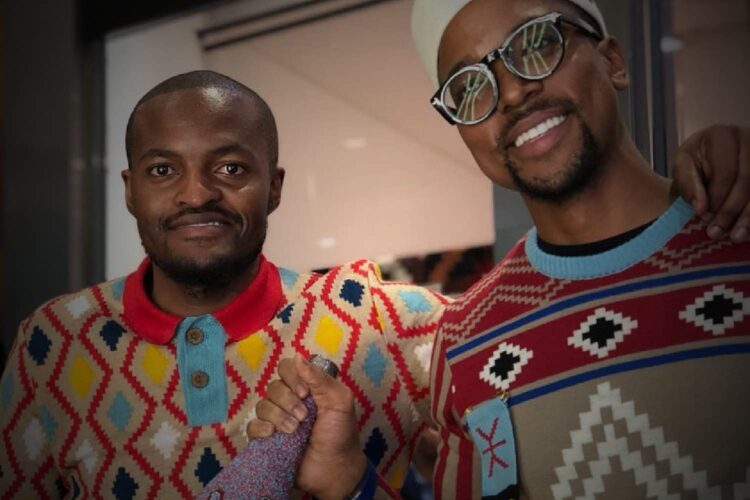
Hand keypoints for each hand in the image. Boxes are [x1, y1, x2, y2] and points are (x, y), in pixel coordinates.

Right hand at [247, 356, 366, 499]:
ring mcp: (277, 418)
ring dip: (278, 416)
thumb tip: (297, 355)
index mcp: (307, 387)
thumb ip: (319, 378)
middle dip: (288, 401)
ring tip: (294, 430)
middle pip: (273, 386)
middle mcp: (290, 399)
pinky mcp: (267, 438)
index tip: (305, 393)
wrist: (334, 468)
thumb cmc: (341, 433)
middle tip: (304, 417)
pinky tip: (274, 435)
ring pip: (262, 404)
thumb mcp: (339, 401)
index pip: (287, 368)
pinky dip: (261, 428)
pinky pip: (252, 426)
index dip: (292, 377)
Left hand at [671, 125, 749, 242]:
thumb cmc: (694, 162)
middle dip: (730, 211)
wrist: (709, 159)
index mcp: (723, 136)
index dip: (716, 197)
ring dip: (747, 217)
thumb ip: (688, 184)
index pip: (726, 172)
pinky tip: (747, 231)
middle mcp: (749, 140)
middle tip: (715, 233)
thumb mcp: (682, 167)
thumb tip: (701, 208)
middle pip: (747, 182)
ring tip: (735, 237)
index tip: (703, 216)